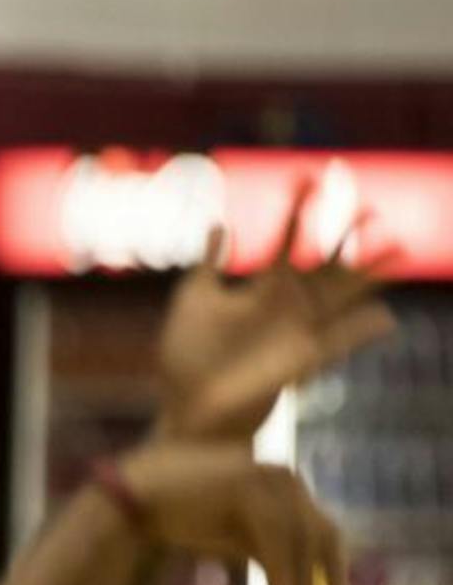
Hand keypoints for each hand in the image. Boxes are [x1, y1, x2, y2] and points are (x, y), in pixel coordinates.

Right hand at [118, 441, 346, 584]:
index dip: (330, 564)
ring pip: (298, 537)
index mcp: (280, 480)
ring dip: (299, 580)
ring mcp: (263, 478)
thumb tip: (295, 582)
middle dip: (322, 575)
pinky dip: (279, 573)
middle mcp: (280, 475)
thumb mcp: (231, 534)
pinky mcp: (244, 489)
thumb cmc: (177, 514)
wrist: (132, 496)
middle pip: (317, 530)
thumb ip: (263, 546)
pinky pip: (273, 538)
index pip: (319, 524)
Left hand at [155, 181, 396, 441]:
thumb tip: (218, 222)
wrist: (186, 408)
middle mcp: (287, 307)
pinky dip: (360, 332)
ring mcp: (298, 333)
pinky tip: (386, 318)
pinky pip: (337, 344)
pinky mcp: (300, 362)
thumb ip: (207, 263)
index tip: (308, 176)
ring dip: (369, 274)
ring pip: (343, 295)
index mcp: (262, 290)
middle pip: (328, 263)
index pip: (287, 240)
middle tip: (374, 207)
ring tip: (398, 249)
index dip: (298, 210)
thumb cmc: (185, 357)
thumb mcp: (193, 300)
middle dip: (349, 237)